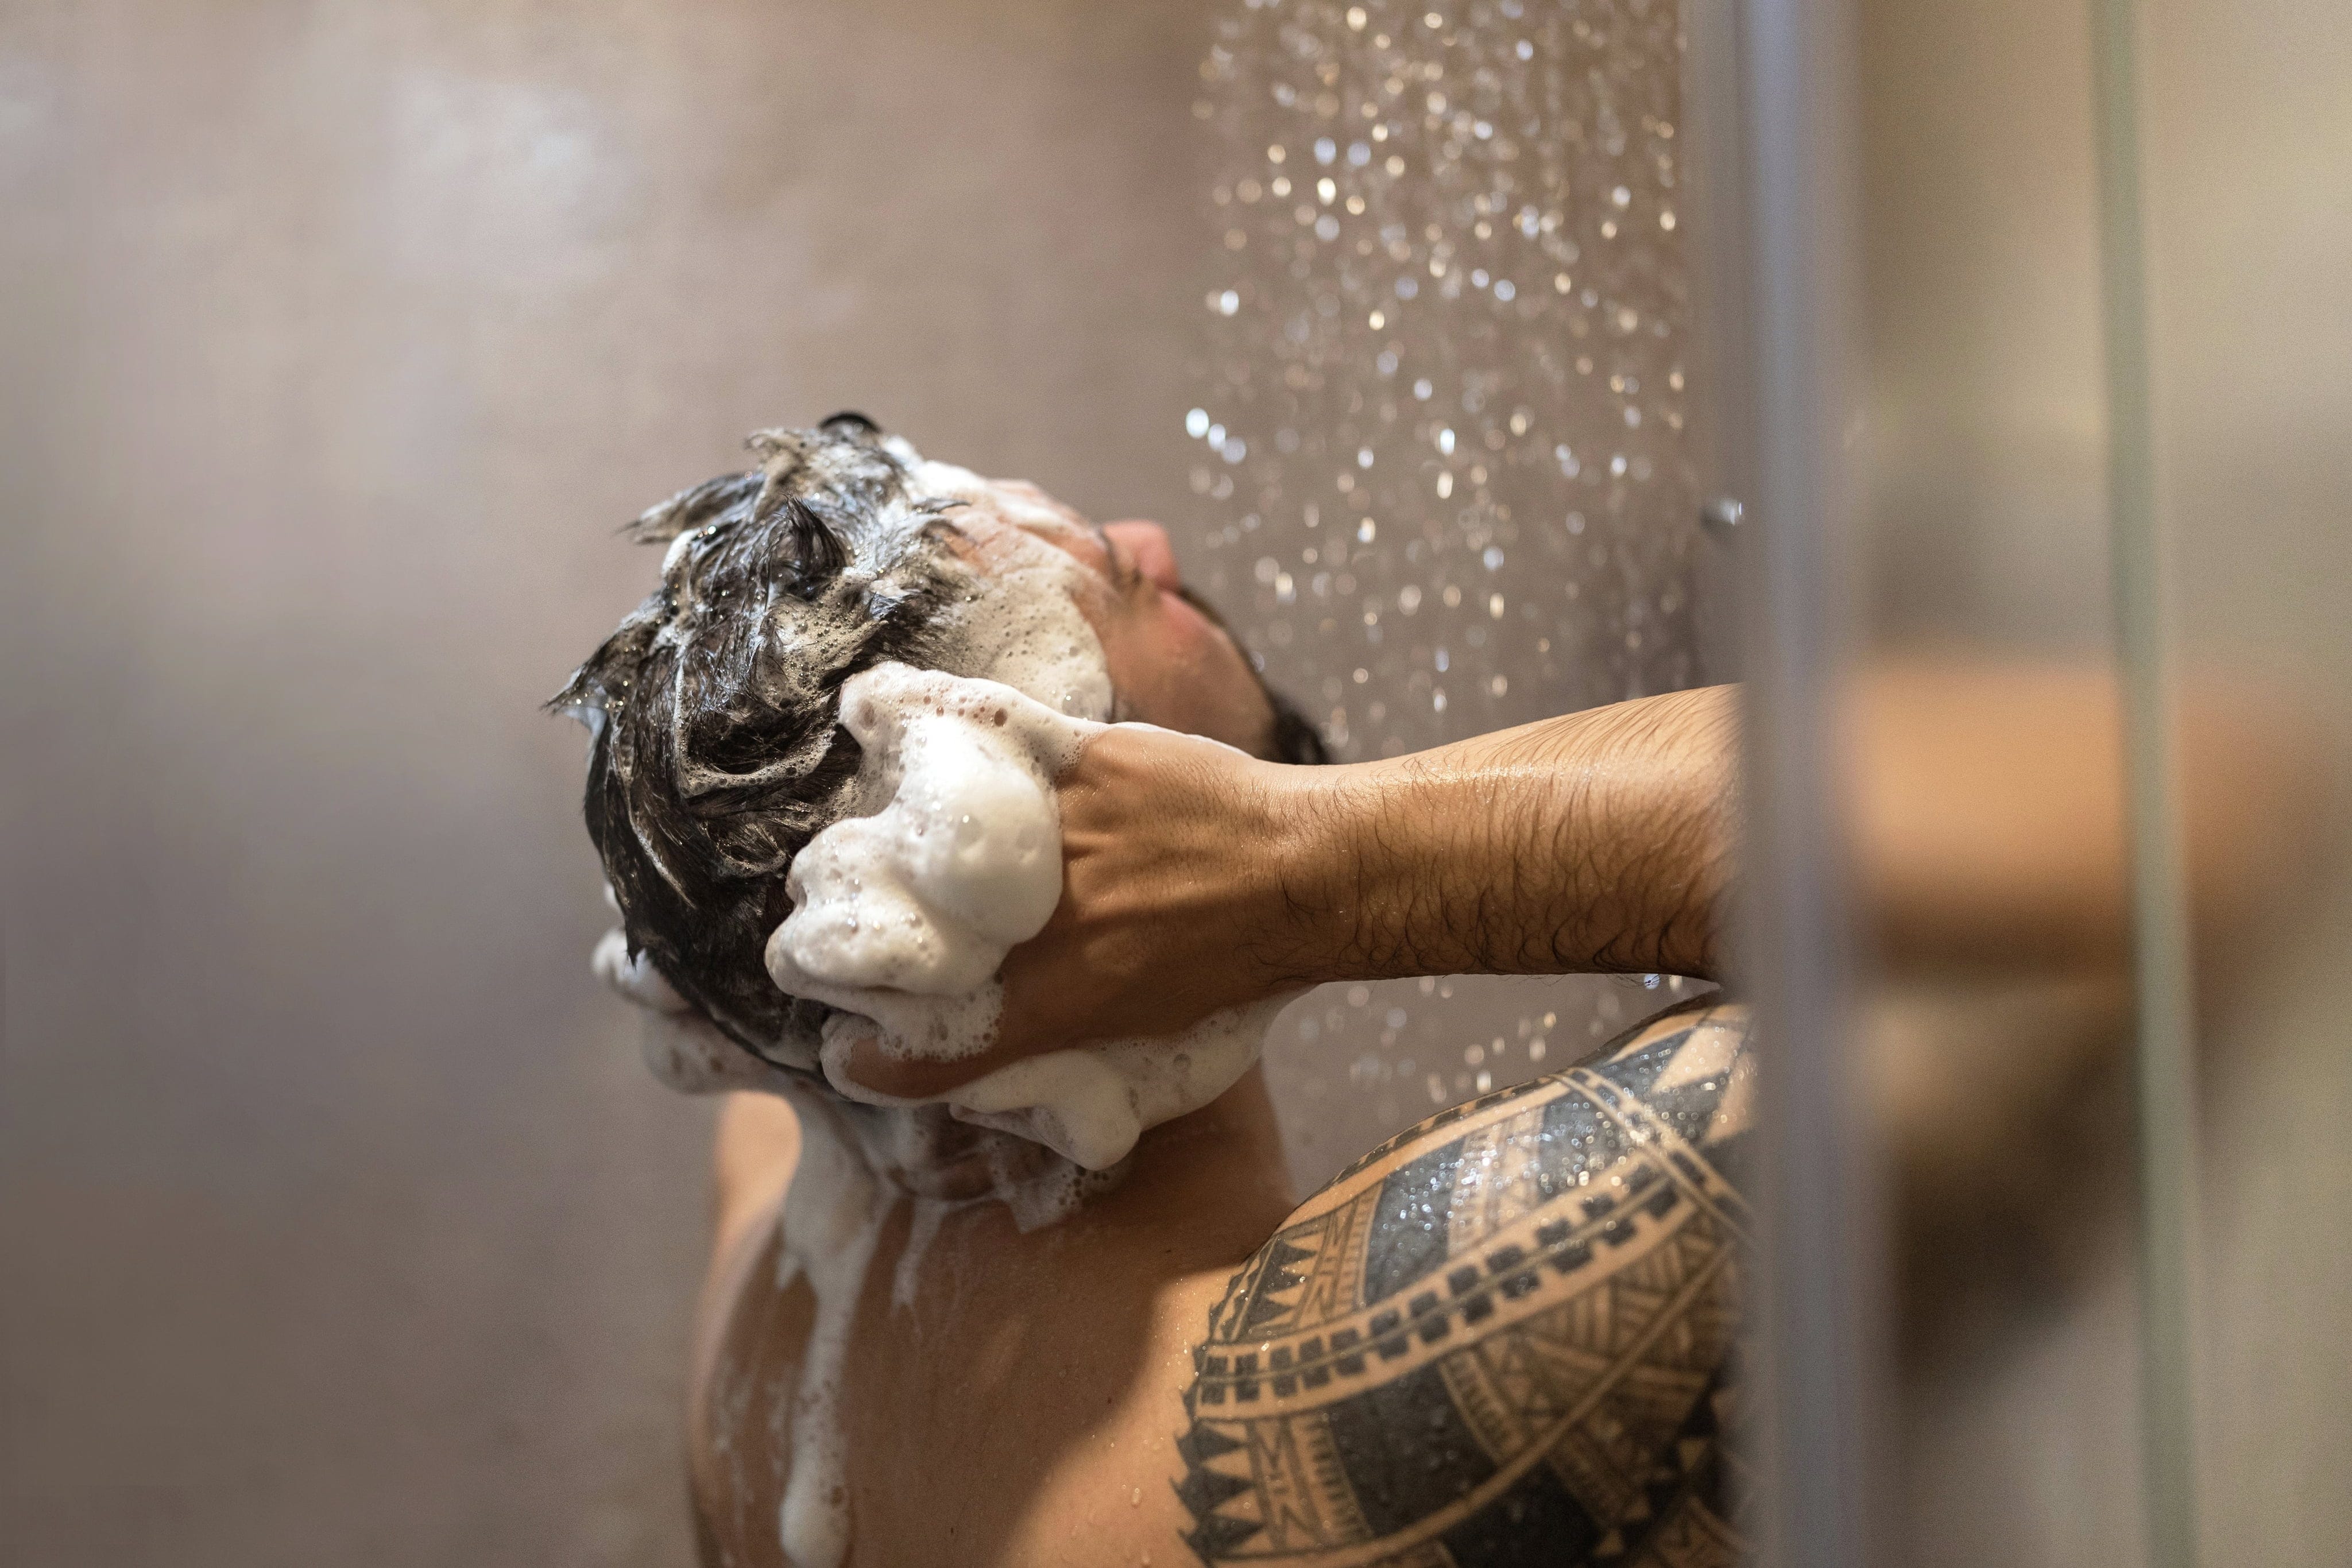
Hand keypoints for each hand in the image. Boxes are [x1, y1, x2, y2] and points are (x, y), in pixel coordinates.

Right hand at [833, 722, 1313, 1096]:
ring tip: (862, 835)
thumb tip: (996, 1051)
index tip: (856, 1043)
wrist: (1309, 875)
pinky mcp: (1079, 759)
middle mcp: (1040, 924)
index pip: (917, 1051)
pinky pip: (974, 727)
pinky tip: (872, 709)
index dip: (871, 1054)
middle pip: (893, 933)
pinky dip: (910, 714)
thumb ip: (1057, 1039)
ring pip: (915, 832)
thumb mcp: (1146, 1039)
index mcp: (1053, 1005)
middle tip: (844, 919)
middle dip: (844, 934)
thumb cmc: (1243, 967)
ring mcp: (1056, 834)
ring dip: (877, 837)